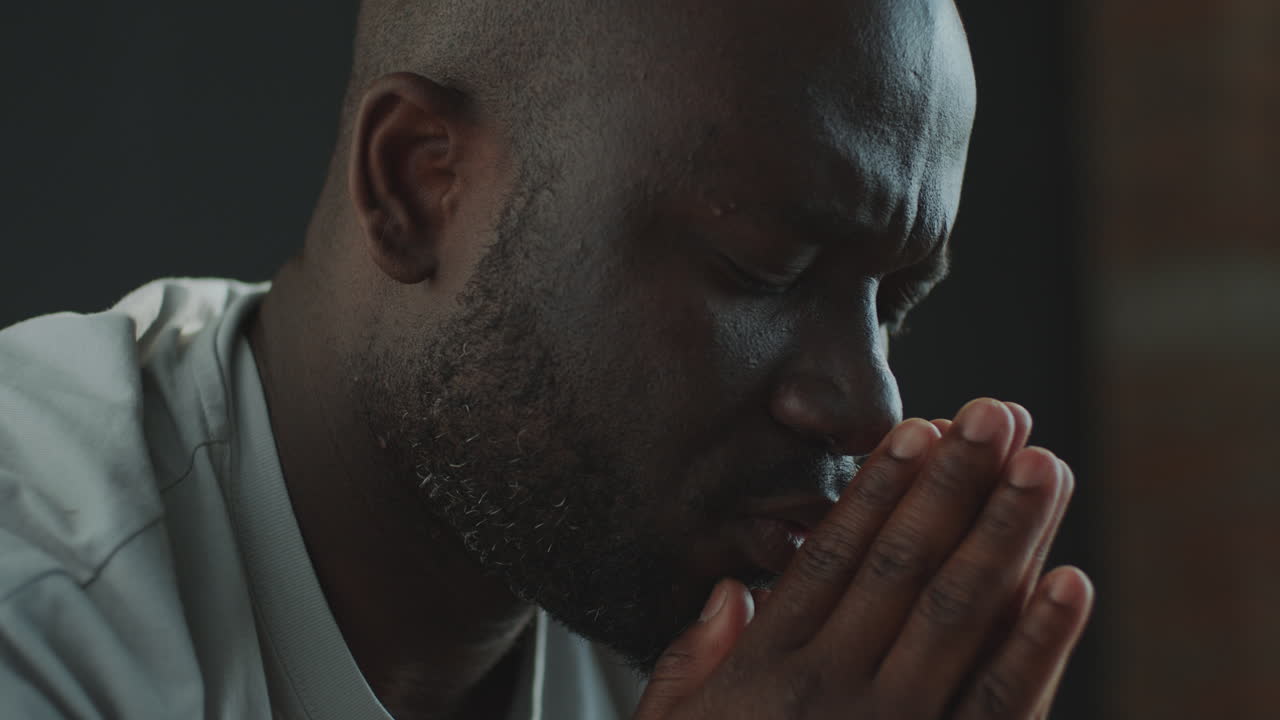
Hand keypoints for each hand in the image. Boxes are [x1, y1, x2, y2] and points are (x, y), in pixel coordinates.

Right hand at [634, 399, 1091, 718]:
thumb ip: (689, 664)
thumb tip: (734, 589)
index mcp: (764, 674)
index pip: (833, 558)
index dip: (879, 490)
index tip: (917, 431)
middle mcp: (831, 694)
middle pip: (907, 568)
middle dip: (958, 485)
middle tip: (1001, 415)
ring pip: (959, 618)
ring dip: (1008, 536)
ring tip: (1043, 467)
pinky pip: (998, 708)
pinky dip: (1039, 644)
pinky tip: (1070, 583)